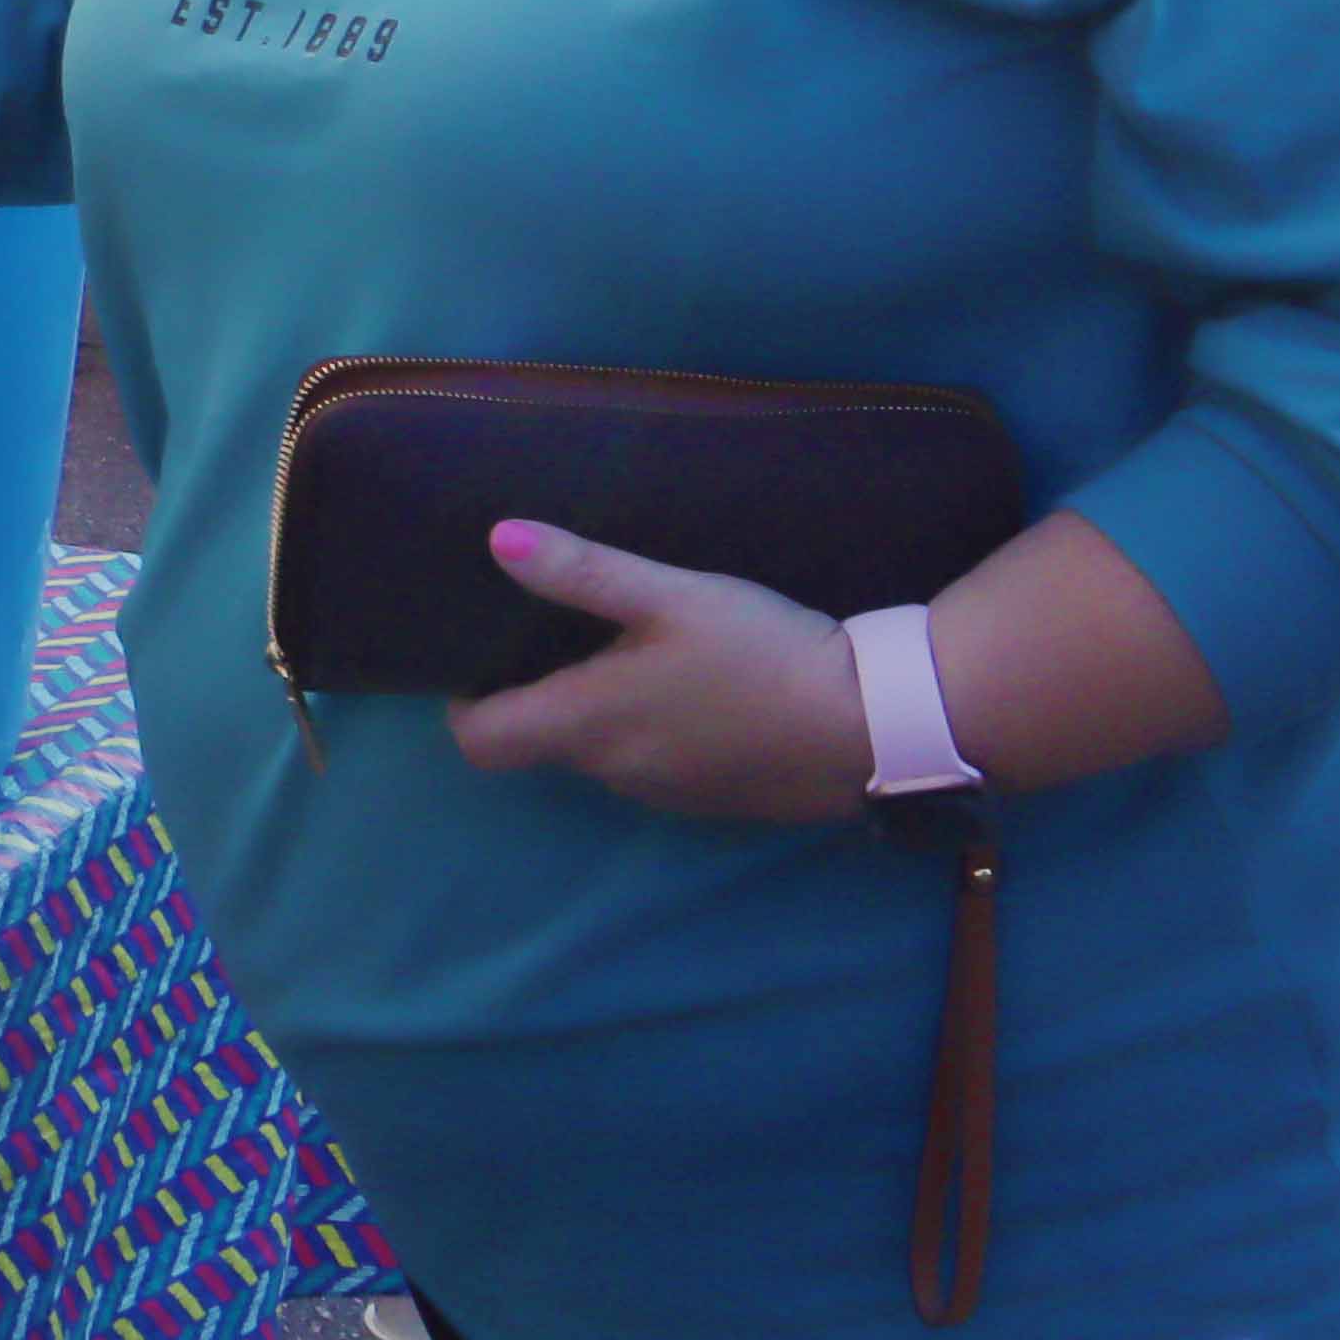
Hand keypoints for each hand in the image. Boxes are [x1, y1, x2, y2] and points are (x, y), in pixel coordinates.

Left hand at [446, 522, 874, 825]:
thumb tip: (496, 539)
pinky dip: (645, 727)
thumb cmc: (760, 655)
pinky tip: (682, 680)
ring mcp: (666, 795)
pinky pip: (651, 763)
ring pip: (598, 752)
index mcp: (588, 727)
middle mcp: (614, 774)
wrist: (874, 727)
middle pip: (539, 742)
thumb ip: (582, 571)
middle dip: (533, 692)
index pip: (480, 741)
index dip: (465, 700)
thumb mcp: (671, 596)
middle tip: (549, 627)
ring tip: (615, 642)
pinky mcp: (713, 800)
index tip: (479, 650)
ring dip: (594, 708)